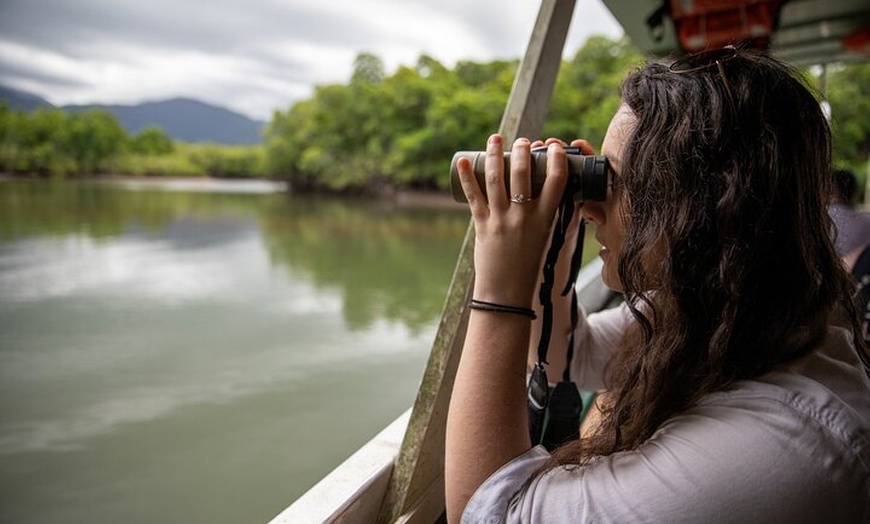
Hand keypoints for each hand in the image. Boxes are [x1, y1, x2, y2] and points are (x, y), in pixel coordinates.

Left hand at [455, 134, 570, 307]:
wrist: (507, 293)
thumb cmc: (527, 265)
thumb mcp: (544, 237)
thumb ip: (543, 214)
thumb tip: (539, 189)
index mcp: (546, 219)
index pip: (557, 181)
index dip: (558, 158)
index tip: (555, 146)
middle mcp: (524, 217)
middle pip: (524, 173)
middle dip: (522, 150)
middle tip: (522, 141)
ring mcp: (502, 220)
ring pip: (496, 179)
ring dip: (494, 154)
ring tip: (495, 138)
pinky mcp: (483, 226)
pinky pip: (473, 196)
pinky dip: (466, 177)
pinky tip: (462, 161)